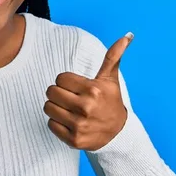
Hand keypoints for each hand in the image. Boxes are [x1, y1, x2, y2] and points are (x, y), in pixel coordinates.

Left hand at [44, 32, 133, 150]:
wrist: (117, 134)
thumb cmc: (110, 101)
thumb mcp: (110, 79)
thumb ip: (113, 56)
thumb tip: (127, 35)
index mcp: (93, 90)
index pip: (60, 78)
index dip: (66, 81)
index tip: (76, 87)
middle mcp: (86, 107)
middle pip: (51, 92)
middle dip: (58, 93)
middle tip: (69, 97)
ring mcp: (79, 125)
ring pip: (48, 107)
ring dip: (55, 107)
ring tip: (68, 109)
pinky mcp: (73, 140)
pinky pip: (50, 124)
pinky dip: (57, 123)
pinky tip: (69, 121)